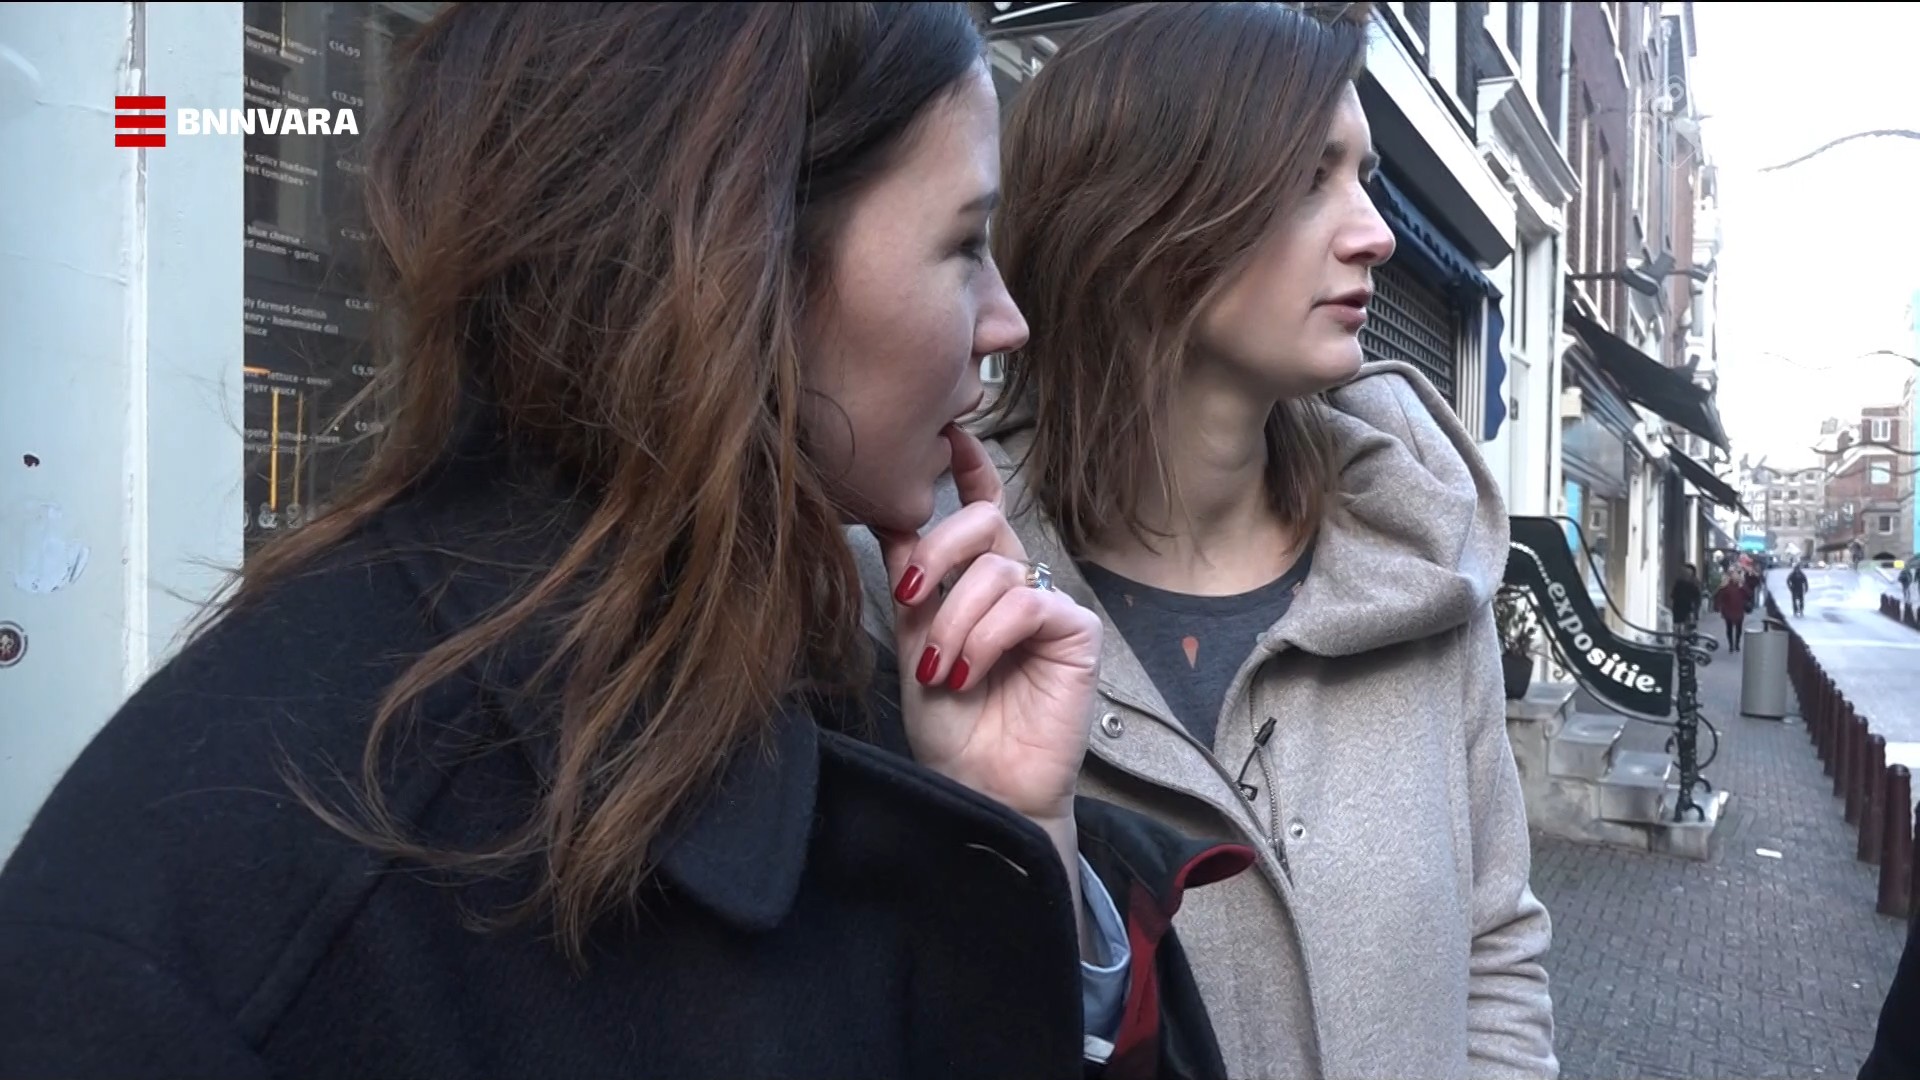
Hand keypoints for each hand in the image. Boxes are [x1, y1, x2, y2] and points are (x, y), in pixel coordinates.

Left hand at [869, 425, 1102, 827]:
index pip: (980, 511)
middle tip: (911, 598)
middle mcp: (1016, 586)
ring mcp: (1049, 607)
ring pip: (996, 571)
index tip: (950, 435)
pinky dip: (988, 636)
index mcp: (976, 584)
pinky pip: (1026, 605)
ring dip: (955, 621)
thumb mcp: (911, 643)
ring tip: (944, 670)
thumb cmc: (948, 727)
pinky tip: (970, 671)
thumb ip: (909, 581)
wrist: (977, 788)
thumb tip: (889, 511)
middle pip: (983, 524)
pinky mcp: (1077, 632)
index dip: (969, 470)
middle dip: (939, 552)